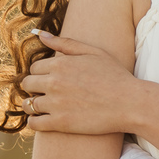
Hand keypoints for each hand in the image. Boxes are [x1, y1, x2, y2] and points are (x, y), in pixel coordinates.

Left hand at [22, 30, 140, 134]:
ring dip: (34, 105)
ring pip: (28, 104)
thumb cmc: (115, 76)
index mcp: (60, 64)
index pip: (35, 68)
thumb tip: (39, 34)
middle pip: (27, 84)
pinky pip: (34, 124)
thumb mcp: (94, 52)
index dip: (42, 74)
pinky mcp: (60, 123)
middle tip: (48, 93)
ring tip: (46, 107)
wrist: (131, 103)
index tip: (52, 79)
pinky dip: (35, 122)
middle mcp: (54, 82)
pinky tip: (44, 120)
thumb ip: (65, 43)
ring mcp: (56, 104)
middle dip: (35, 88)